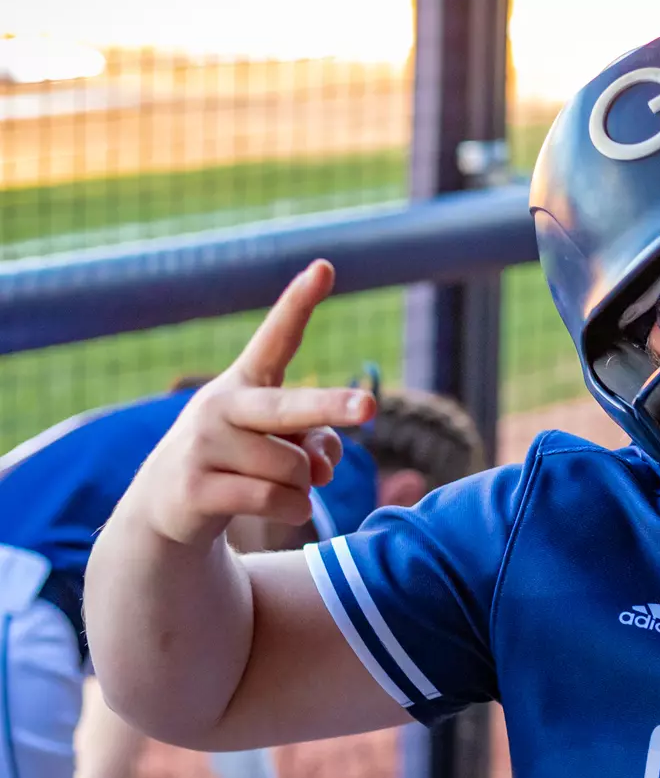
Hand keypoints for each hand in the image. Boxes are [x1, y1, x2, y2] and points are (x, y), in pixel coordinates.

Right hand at [127, 261, 374, 548]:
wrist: (169, 507)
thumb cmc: (241, 463)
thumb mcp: (282, 448)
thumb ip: (315, 445)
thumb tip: (320, 468)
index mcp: (246, 384)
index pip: (275, 338)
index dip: (299, 303)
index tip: (325, 268)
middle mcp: (221, 405)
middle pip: (289, 409)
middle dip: (331, 407)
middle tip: (370, 408)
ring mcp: (203, 445)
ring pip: (293, 470)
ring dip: (303, 488)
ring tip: (276, 487)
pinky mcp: (195, 487)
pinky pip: (275, 501)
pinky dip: (292, 510)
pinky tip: (276, 508)